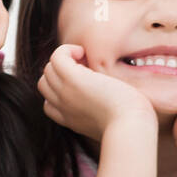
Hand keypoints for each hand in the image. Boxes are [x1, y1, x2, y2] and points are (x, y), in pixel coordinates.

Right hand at [37, 43, 155, 140]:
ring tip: (87, 61)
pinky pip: (57, 56)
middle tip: (87, 70)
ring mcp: (65, 92)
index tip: (85, 84)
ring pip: (49, 69)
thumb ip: (103, 114)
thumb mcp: (111, 122)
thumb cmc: (131, 126)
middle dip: (61, 73)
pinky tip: (84, 53)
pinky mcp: (72, 79)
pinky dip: (68, 50)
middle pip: (45, 83)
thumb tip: (110, 101)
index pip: (49, 103)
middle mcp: (62, 107)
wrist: (130, 127)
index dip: (61, 90)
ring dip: (65, 60)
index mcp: (69, 120)